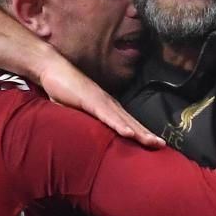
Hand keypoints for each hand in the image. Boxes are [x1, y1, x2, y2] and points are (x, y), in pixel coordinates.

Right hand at [36, 55, 164, 148]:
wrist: (52, 68)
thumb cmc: (63, 91)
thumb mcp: (75, 111)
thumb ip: (84, 122)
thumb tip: (88, 136)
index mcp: (106, 107)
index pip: (127, 123)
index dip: (141, 133)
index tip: (154, 144)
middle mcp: (108, 103)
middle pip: (131, 122)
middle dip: (147, 135)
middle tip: (162, 146)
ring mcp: (101, 101)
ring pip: (123, 120)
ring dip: (139, 132)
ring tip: (152, 143)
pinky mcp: (90, 100)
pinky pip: (107, 116)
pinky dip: (119, 125)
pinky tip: (129, 134)